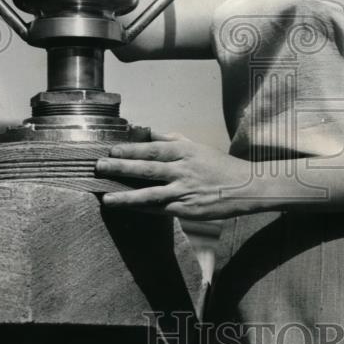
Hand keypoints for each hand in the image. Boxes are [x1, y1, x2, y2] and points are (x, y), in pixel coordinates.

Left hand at [95, 132, 256, 219]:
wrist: (245, 187)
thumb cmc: (219, 165)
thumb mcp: (197, 147)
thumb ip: (173, 140)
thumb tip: (149, 133)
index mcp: (185, 152)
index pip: (152, 149)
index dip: (131, 149)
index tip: (111, 150)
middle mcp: (183, 170)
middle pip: (147, 168)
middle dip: (121, 168)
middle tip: (99, 167)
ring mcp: (184, 191)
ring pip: (150, 194)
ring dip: (126, 196)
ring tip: (106, 197)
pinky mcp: (187, 210)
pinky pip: (160, 210)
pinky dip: (143, 210)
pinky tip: (128, 210)